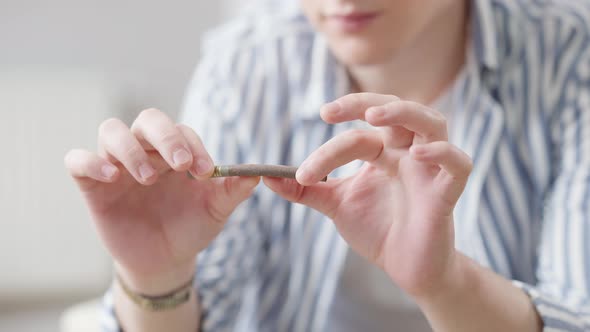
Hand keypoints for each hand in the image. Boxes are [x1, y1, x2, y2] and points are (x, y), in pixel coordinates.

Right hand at [65, 109, 258, 292]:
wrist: (165, 260)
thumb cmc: (191, 228)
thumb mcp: (215, 211)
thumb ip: (232, 191)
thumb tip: (256, 173)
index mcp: (176, 152)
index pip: (182, 132)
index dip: (193, 145)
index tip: (206, 171)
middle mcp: (146, 151)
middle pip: (148, 120)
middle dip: (165, 137)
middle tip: (180, 164)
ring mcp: (118, 165)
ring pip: (111, 131)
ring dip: (131, 149)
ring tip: (149, 178)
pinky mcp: (93, 185)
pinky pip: (78, 161)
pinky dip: (90, 162)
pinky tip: (111, 176)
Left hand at [264, 93, 471, 298]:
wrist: (406, 268)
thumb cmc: (377, 230)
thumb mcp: (335, 204)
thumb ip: (305, 189)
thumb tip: (266, 176)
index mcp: (383, 151)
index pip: (357, 135)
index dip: (328, 148)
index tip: (301, 172)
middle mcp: (407, 152)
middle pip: (396, 110)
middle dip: (364, 104)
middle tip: (330, 111)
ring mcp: (430, 169)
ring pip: (432, 123)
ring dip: (405, 112)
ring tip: (374, 116)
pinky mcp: (448, 192)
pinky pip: (458, 164)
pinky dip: (443, 153)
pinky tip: (419, 153)